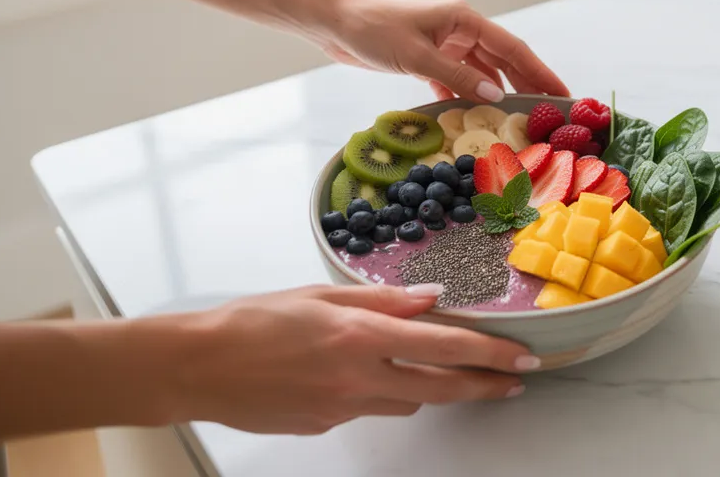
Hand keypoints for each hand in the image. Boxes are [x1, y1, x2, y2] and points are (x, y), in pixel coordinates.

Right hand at [176, 284, 536, 434]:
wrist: (197, 366)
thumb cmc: (252, 320)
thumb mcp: (320, 294)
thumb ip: (382, 299)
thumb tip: (433, 298)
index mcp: (360, 335)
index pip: (445, 346)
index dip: (491, 354)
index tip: (522, 358)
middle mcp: (358, 377)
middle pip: (442, 387)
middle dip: (484, 385)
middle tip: (514, 381)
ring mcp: (343, 408)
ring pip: (406, 400)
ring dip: (424, 385)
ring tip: (425, 366)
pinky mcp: (325, 426)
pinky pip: (366, 410)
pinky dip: (374, 392)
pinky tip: (352, 376)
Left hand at [310, 0, 569, 102]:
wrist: (336, 24)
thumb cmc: (374, 30)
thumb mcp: (417, 56)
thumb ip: (457, 77)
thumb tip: (495, 96)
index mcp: (465, 20)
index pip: (513, 49)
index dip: (540, 72)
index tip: (562, 94)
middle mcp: (461, 31)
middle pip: (504, 62)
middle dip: (528, 86)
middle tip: (551, 114)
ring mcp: (446, 46)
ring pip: (482, 74)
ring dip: (498, 97)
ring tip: (520, 122)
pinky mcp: (429, 60)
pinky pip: (457, 82)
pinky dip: (467, 99)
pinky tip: (477, 121)